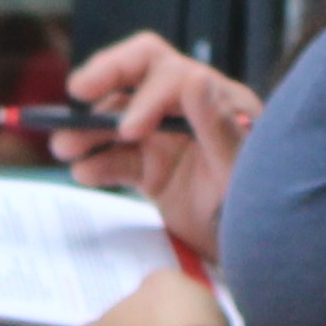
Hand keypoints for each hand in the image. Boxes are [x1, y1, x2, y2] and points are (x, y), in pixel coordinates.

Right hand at [51, 31, 255, 258]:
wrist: (262, 252)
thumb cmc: (262, 204)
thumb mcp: (242, 169)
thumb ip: (217, 126)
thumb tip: (194, 79)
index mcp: (216, 99)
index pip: (169, 73)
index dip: (143, 96)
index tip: (129, 130)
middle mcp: (187, 110)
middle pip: (137, 75)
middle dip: (104, 78)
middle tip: (76, 95)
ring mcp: (167, 139)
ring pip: (118, 119)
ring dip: (88, 128)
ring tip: (63, 146)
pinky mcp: (153, 170)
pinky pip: (119, 159)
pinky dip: (98, 163)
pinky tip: (83, 173)